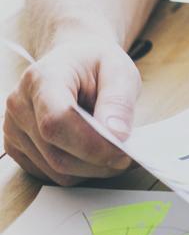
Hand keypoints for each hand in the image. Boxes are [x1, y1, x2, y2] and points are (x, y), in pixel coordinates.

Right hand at [4, 36, 138, 184]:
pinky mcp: (16, 148)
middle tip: (129, 159)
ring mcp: (13, 129)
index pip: (58, 121)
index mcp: (43, 78)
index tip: (122, 152)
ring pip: (54, 170)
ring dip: (91, 170)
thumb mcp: (119, 71)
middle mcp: (20, 105)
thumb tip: (117, 135)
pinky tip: (95, 155)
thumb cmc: (96, 64)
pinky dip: (77, 171)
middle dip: (98, 162)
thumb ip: (119, 102)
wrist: (74, 61)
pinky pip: (49, 173)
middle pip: (56, 152)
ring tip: (115, 153)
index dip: (91, 144)